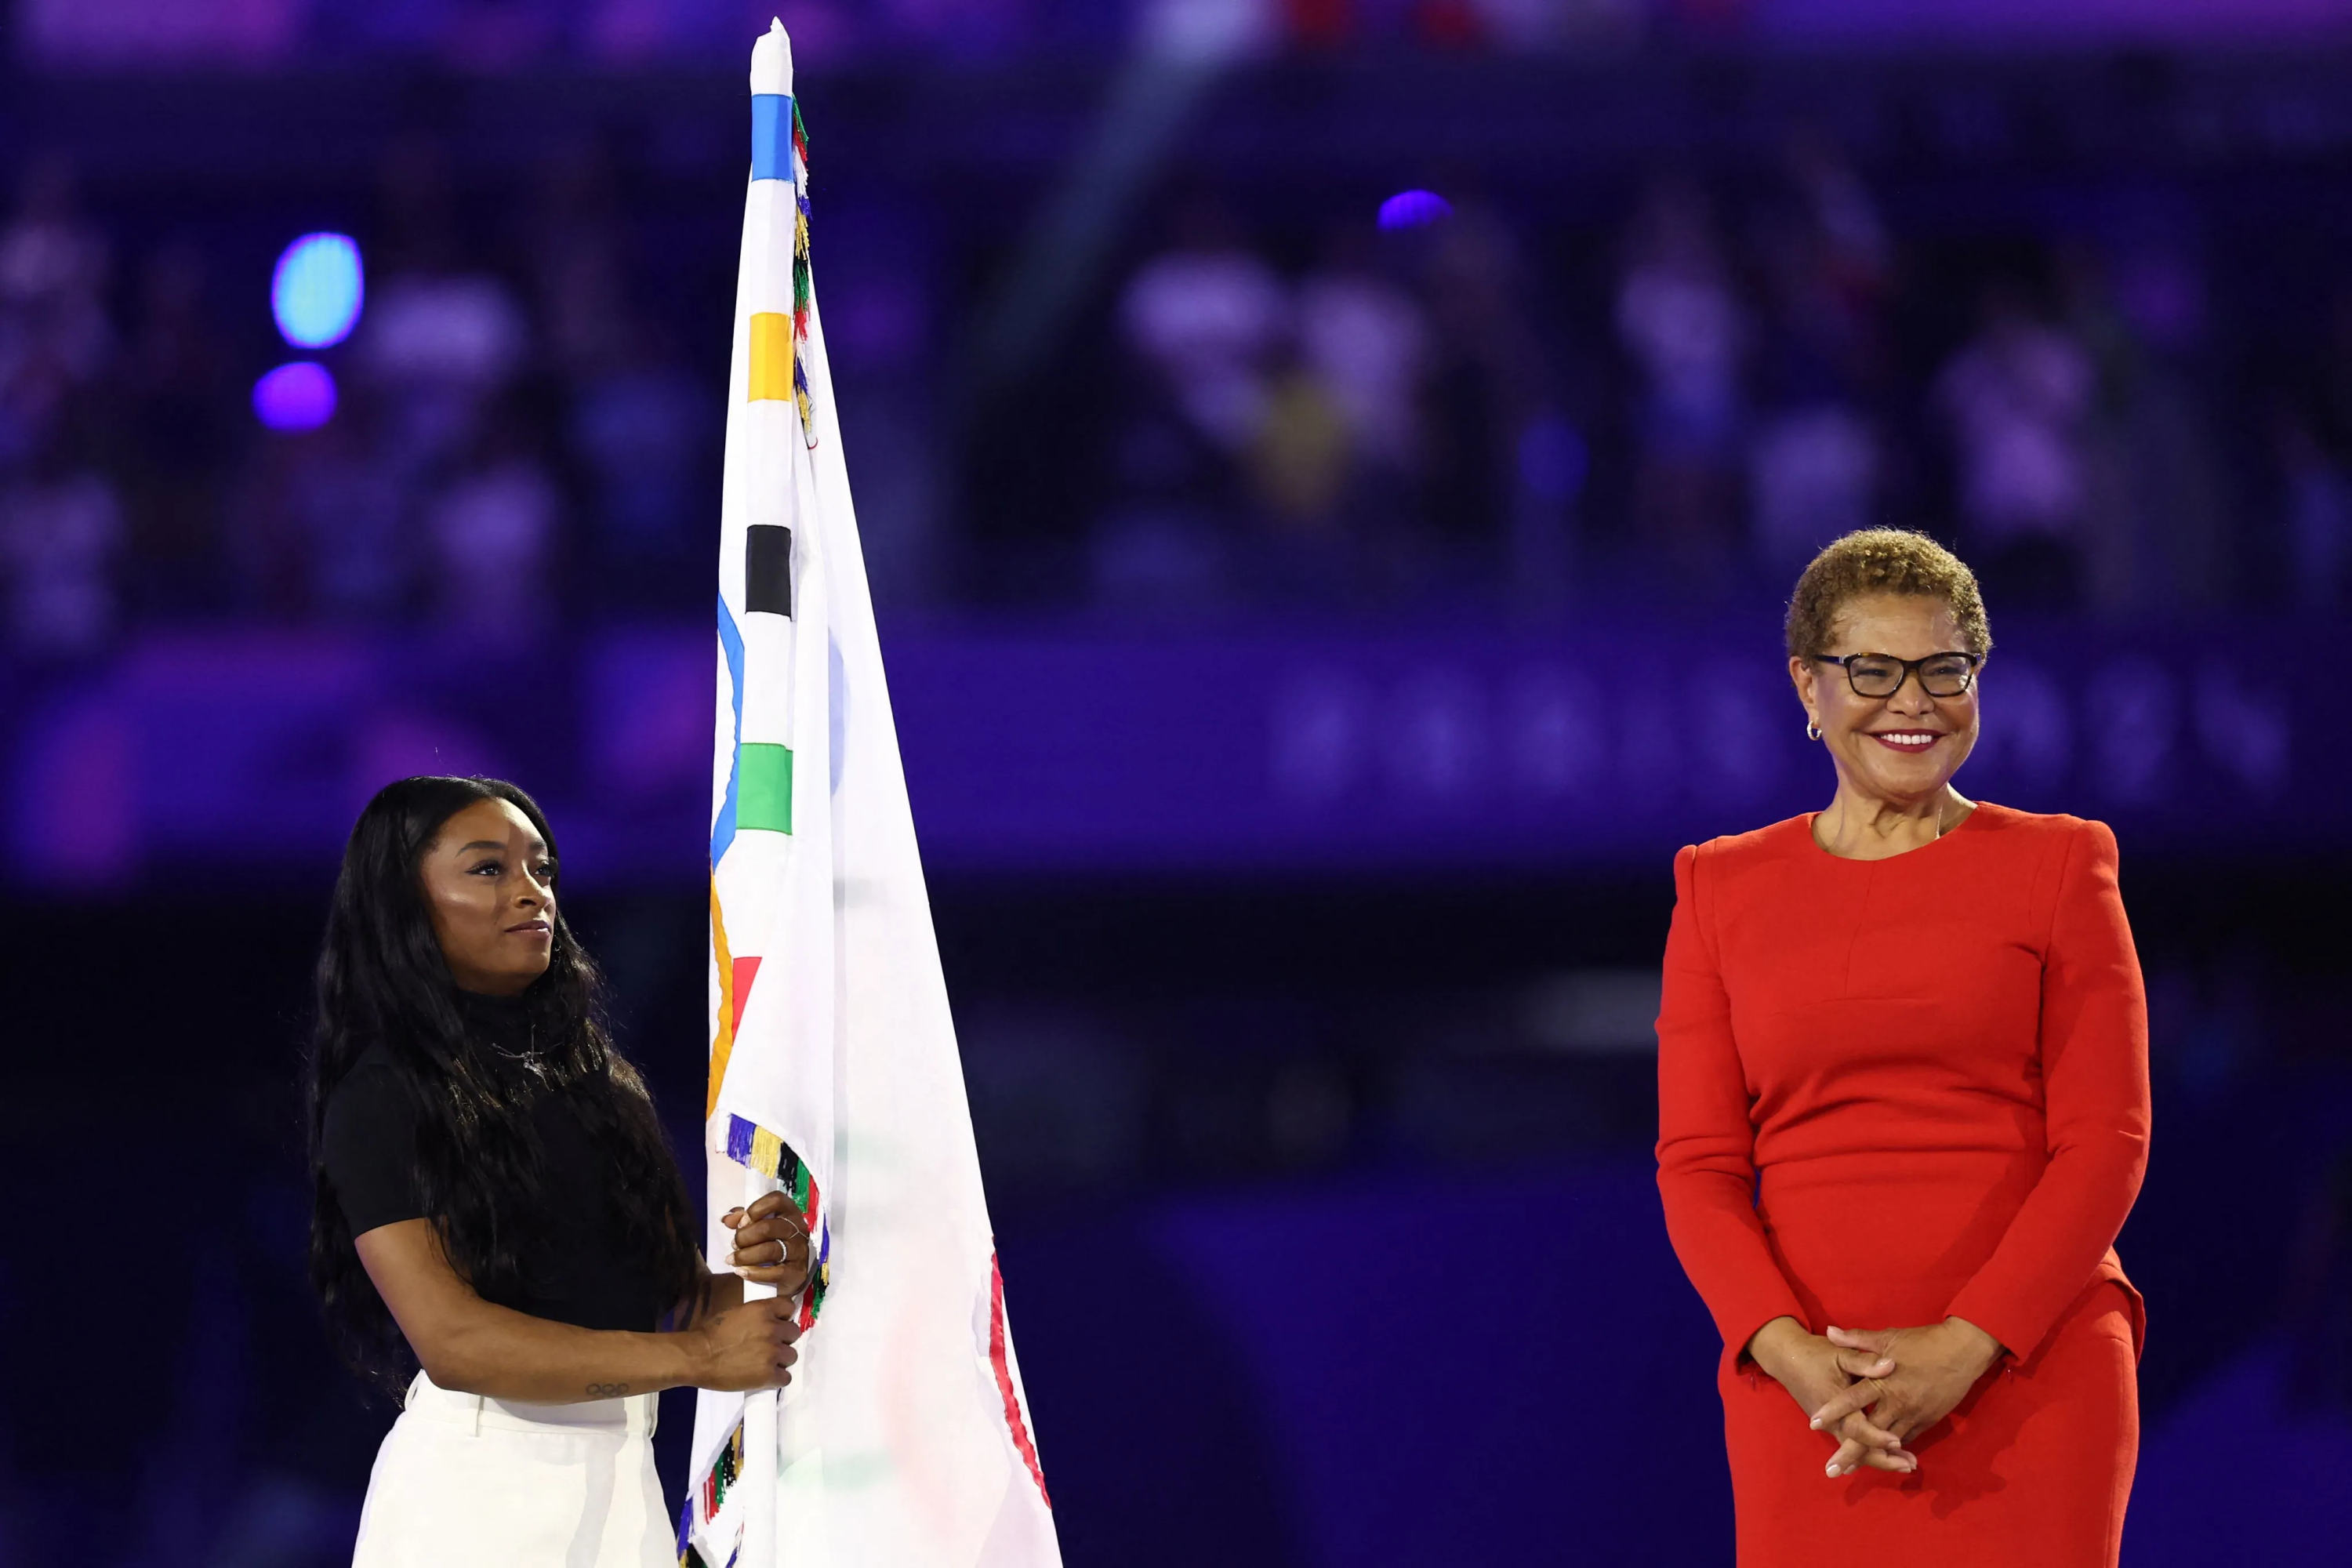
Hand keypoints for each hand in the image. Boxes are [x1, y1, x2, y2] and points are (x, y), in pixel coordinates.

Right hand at [689, 1294, 803, 1391]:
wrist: (698, 1357)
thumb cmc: (710, 1334)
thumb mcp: (736, 1313)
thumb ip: (756, 1315)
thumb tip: (767, 1321)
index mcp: (763, 1310)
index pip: (788, 1307)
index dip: (783, 1317)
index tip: (776, 1324)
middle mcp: (772, 1329)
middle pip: (794, 1332)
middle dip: (783, 1339)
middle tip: (769, 1346)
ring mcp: (773, 1352)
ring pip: (792, 1355)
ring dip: (781, 1360)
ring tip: (765, 1363)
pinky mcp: (769, 1374)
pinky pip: (786, 1377)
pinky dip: (777, 1378)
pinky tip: (766, 1378)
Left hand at [722, 1192, 812, 1292]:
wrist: (787, 1270)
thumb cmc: (770, 1240)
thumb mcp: (757, 1224)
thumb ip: (741, 1218)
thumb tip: (725, 1218)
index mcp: (789, 1211)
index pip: (776, 1200)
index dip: (755, 1209)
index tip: (741, 1223)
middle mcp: (798, 1229)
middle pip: (767, 1228)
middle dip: (744, 1237)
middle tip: (734, 1244)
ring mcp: (799, 1251)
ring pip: (769, 1251)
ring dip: (745, 1256)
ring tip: (732, 1260)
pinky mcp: (797, 1272)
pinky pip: (775, 1273)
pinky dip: (754, 1273)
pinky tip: (741, 1272)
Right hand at [1746, 1316, 1917, 1478]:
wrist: (1787, 1358)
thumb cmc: (1817, 1355)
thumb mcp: (1841, 1353)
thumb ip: (1865, 1361)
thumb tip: (1891, 1365)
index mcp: (1836, 1403)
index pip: (1857, 1428)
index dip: (1877, 1437)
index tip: (1898, 1441)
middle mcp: (1833, 1421)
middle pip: (1857, 1450)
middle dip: (1884, 1460)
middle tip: (1910, 1466)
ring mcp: (1831, 1426)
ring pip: (1855, 1450)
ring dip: (1881, 1458)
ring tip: (1906, 1464)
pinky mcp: (1832, 1426)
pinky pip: (1852, 1443)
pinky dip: (1871, 1451)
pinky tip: (1889, 1453)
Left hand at [1805, 1318, 2003, 1459]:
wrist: (1963, 1352)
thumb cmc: (1922, 1343)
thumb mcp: (1888, 1337)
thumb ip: (1857, 1340)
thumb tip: (1829, 1331)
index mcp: (1883, 1382)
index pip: (1852, 1400)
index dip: (1833, 1411)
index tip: (1813, 1424)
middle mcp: (1896, 1403)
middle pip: (1868, 1433)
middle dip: (1849, 1452)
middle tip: (1831, 1470)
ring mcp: (1913, 1415)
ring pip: (1888, 1443)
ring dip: (1871, 1457)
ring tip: (1851, 1470)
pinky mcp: (1927, 1421)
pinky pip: (1907, 1439)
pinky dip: (1893, 1449)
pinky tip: (1880, 1458)